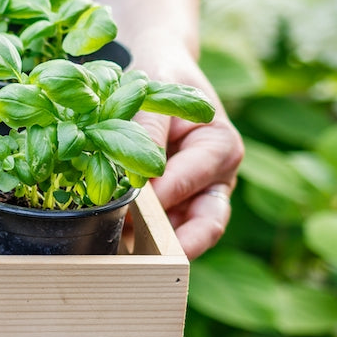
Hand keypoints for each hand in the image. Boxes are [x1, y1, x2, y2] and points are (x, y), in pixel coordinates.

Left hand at [132, 43, 243, 258]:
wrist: (162, 75)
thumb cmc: (162, 81)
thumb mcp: (155, 96)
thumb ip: (145, 134)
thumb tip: (135, 178)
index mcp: (220, 147)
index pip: (189, 181)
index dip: (158, 199)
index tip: (126, 209)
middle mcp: (217, 178)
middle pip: (207, 224)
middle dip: (175, 245)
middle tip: (140, 262)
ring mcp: (199, 195)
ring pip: (187, 234)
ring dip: (156, 248)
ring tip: (121, 260)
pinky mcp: (178, 205)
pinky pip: (166, 230)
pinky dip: (145, 241)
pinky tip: (116, 248)